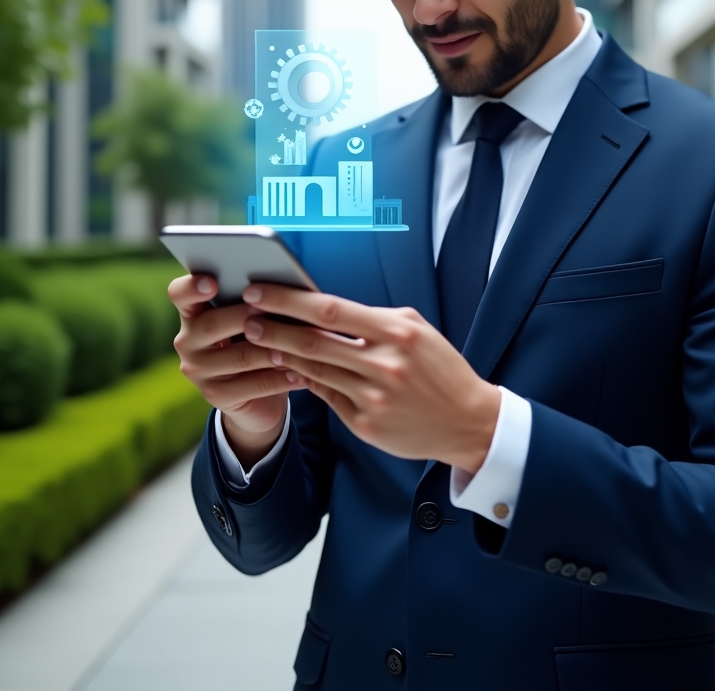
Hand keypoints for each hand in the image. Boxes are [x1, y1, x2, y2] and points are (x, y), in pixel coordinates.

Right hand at [168, 274, 305, 468]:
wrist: (257, 397)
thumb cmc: (259, 343)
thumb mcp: (255, 319)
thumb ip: (258, 301)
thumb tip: (287, 283)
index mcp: (194, 312)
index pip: (179, 294)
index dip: (192, 287)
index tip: (213, 282)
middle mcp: (188, 340)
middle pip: (211, 324)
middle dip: (246, 316)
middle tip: (274, 311)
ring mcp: (198, 371)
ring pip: (238, 356)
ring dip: (271, 350)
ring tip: (299, 346)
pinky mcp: (216, 397)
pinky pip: (252, 385)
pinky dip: (280, 379)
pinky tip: (301, 373)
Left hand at [241, 284, 500, 472]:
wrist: (468, 420)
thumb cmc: (439, 367)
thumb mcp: (416, 329)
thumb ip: (373, 318)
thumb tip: (324, 308)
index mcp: (397, 332)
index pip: (330, 309)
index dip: (288, 299)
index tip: (259, 290)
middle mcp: (384, 364)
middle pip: (313, 342)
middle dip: (273, 328)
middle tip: (246, 318)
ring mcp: (374, 398)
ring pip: (314, 371)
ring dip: (283, 355)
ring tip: (261, 341)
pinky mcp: (366, 425)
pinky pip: (327, 397)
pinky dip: (307, 380)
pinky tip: (290, 369)